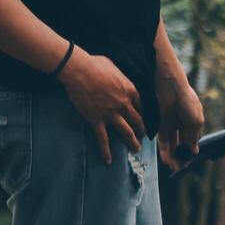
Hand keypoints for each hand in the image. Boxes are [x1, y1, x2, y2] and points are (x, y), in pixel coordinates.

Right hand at [57, 48, 145, 164]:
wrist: (79, 70)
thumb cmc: (95, 64)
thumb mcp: (114, 66)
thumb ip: (120, 75)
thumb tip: (119, 76)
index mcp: (129, 90)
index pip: (142, 106)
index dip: (144, 114)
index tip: (145, 119)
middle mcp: (123, 104)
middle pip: (137, 121)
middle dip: (142, 130)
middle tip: (144, 137)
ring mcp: (111, 114)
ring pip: (126, 132)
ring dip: (132, 142)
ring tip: (136, 149)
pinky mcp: (97, 120)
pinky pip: (103, 139)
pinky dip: (105, 151)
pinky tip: (108, 161)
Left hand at [155, 69, 203, 173]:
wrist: (171, 88)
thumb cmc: (187, 100)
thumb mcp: (196, 120)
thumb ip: (194, 136)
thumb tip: (194, 150)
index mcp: (192, 121)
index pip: (191, 140)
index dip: (190, 151)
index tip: (190, 161)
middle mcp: (181, 125)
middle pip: (181, 144)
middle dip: (181, 156)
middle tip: (181, 167)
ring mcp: (170, 125)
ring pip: (172, 145)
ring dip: (173, 157)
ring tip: (175, 167)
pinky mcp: (160, 126)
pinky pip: (163, 142)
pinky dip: (165, 151)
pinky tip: (168, 160)